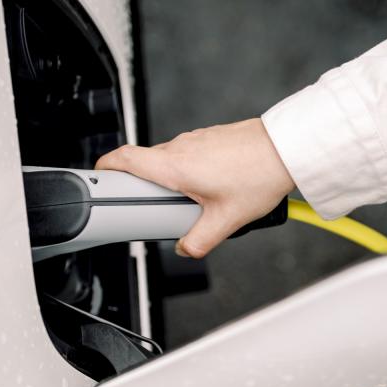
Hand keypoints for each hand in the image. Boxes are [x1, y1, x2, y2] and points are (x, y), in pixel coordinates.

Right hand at [95, 118, 294, 257]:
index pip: (124, 158)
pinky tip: (212, 187)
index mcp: (175, 166)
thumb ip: (200, 240)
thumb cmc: (259, 174)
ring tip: (192, 202)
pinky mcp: (210, 137)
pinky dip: (189, 171)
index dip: (105, 167)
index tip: (99, 178)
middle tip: (153, 209)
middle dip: (143, 186)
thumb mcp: (227, 220)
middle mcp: (180, 147)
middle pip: (145, 164)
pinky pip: (188, 154)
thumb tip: (186, 249)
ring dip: (170, 180)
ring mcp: (196, 139)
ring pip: (168, 160)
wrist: (288, 148)